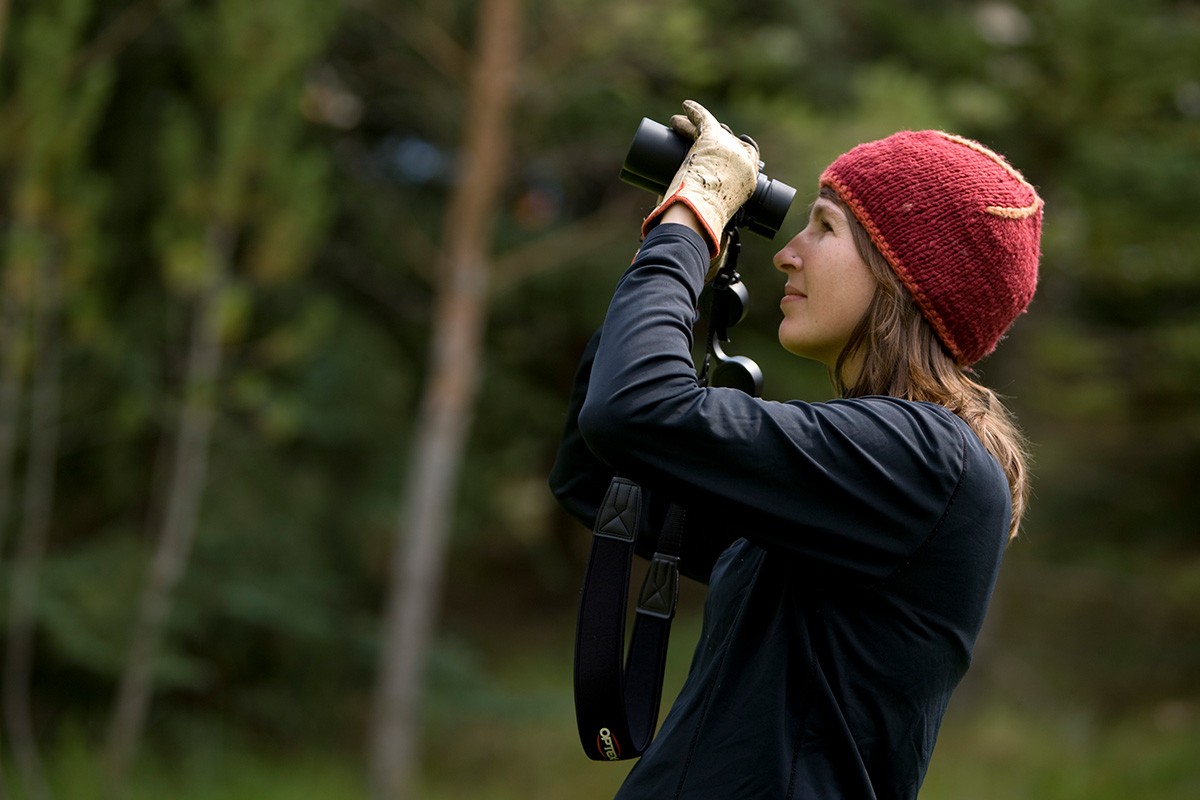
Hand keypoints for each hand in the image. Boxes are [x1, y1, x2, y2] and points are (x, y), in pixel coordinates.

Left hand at [641, 100, 759, 257]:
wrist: (696, 217)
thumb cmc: (702, 226)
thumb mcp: (713, 221)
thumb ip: (705, 222)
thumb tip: (687, 226)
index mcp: (749, 182)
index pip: (749, 157)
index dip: (735, 152)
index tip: (721, 153)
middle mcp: (744, 162)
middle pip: (730, 141)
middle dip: (715, 138)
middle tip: (695, 142)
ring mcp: (728, 149)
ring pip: (711, 129)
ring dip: (694, 125)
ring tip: (677, 125)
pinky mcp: (711, 139)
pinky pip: (702, 119)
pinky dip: (693, 111)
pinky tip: (684, 107)